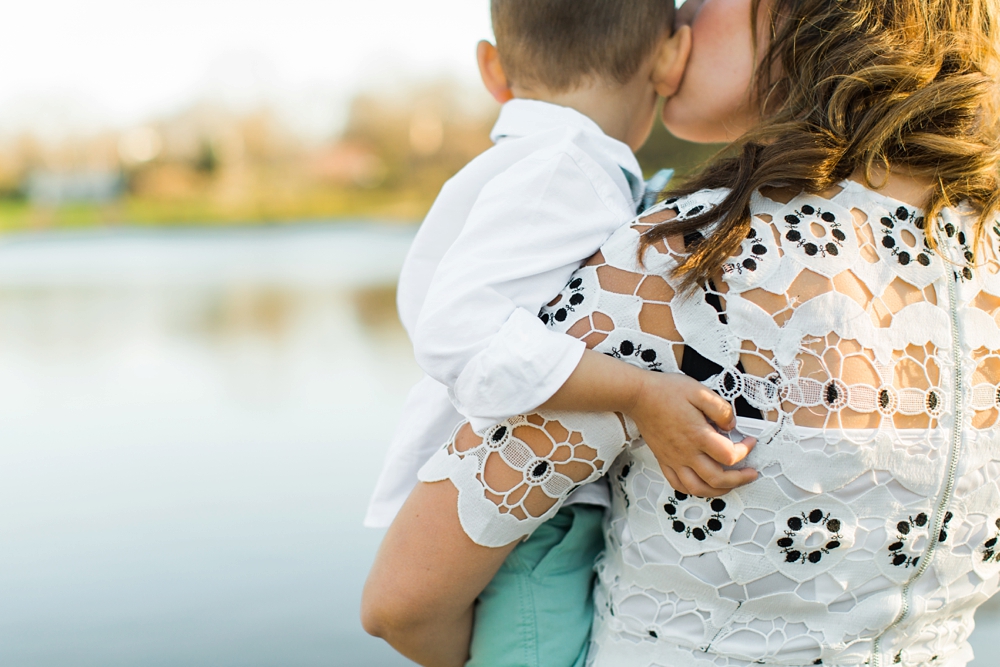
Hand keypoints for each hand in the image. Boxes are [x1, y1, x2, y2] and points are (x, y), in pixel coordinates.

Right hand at [624, 371, 756, 496]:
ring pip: (698, 489)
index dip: (745, 451)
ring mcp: (674, 459)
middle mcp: (686, 452)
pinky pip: (678, 484)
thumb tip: (732, 425)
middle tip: (750, 473)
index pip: (729, 455)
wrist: (638, 396)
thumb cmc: (666, 392)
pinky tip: (702, 484)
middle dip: (739, 479)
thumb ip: (721, 409)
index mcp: (698, 435)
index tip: (749, 442)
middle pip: (717, 479)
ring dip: (718, 491)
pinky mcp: (664, 460)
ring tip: (730, 484)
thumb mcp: (700, 391)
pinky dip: (693, 490)